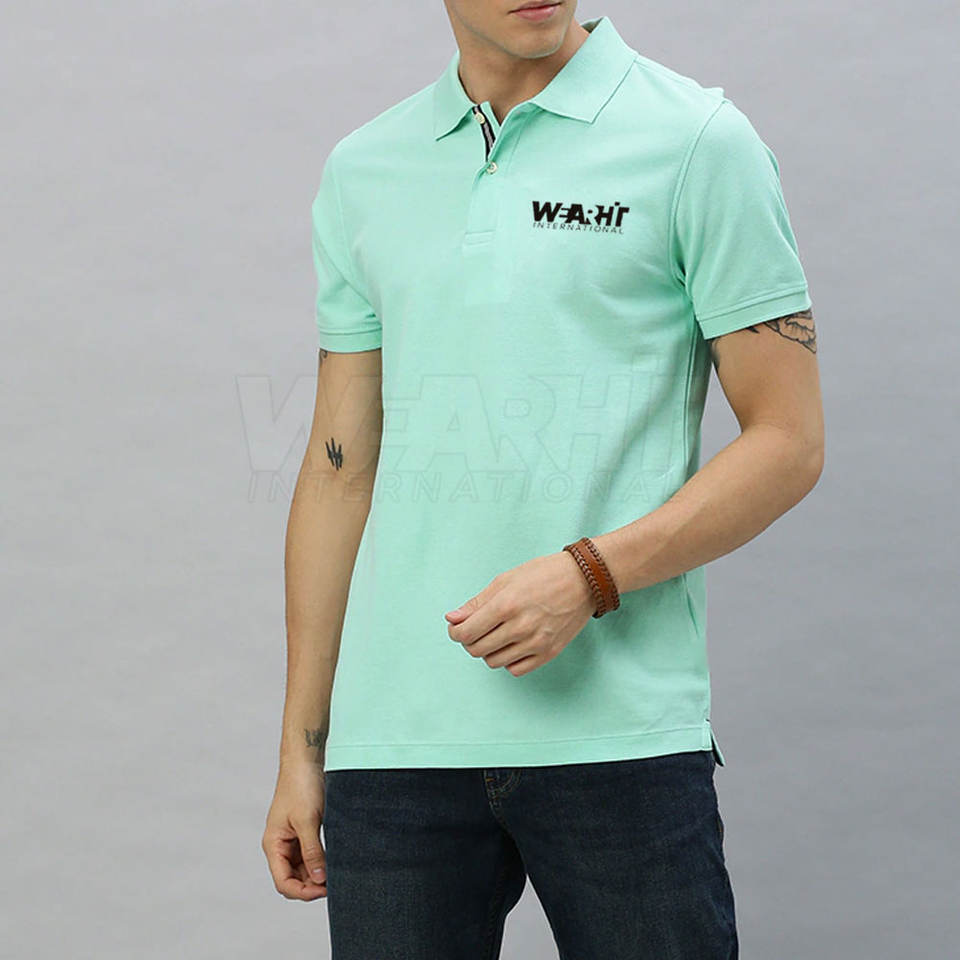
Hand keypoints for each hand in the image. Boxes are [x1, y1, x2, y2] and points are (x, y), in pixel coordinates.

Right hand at [262, 762, 327, 900]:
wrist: (305, 761)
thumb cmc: (301, 786)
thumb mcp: (307, 821)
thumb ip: (312, 851)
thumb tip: (319, 879)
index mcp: (273, 844)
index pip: (283, 882)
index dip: (303, 892)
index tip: (324, 890)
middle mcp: (280, 845)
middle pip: (293, 879)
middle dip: (311, 885)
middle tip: (335, 884)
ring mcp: (291, 839)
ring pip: (303, 869)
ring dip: (317, 874)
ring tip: (337, 874)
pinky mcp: (303, 831)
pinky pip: (310, 855)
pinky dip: (321, 861)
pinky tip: (334, 861)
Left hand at [444, 551, 595, 675]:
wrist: (583, 580)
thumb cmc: (543, 574)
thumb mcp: (506, 580)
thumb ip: (477, 602)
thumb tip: (452, 619)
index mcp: (506, 605)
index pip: (466, 632)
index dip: (455, 632)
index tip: (457, 627)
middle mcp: (520, 627)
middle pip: (477, 649)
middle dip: (469, 640)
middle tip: (475, 629)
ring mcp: (536, 642)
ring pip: (494, 661)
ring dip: (488, 650)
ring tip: (496, 634)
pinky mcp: (549, 653)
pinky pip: (516, 669)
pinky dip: (508, 660)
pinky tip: (512, 644)